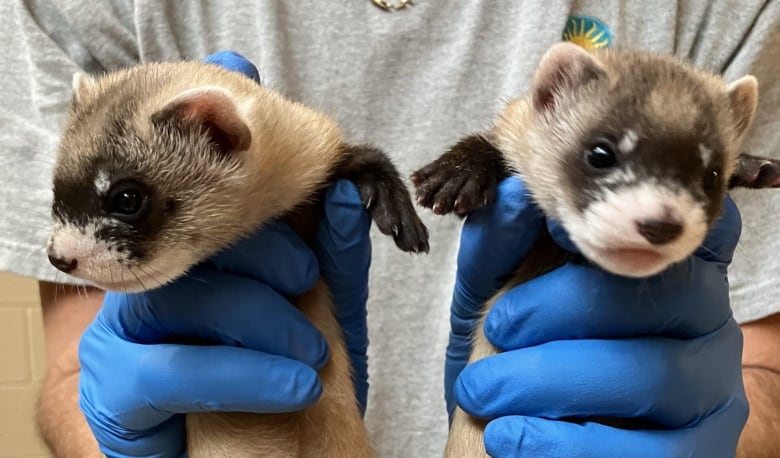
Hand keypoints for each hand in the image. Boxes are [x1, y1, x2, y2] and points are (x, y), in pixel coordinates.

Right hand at [78, 51, 371, 457]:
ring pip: (176, 300)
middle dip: (263, 265)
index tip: (309, 265)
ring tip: (314, 360)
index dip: (263, 231)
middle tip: (311, 293)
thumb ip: (335, 261)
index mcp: (196, 263)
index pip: (215, 217)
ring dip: (258, 324)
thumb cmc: (280, 382)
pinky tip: (291, 390)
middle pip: (191, 247)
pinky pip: (164, 372)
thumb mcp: (326, 318)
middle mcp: (151, 287)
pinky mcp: (112, 390)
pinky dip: (236, 376)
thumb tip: (350, 194)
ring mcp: (121, 335)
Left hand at [445, 176, 747, 456]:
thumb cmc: (511, 342)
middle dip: (562, 308)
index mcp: (667, 263)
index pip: (697, 222)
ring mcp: (709, 387)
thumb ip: (500, 241)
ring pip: (653, 375)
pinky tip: (510, 436)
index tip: (555, 230)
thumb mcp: (491, 286)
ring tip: (485, 390)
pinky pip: (652, 453)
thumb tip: (513, 194)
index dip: (632, 221)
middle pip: (661, 296)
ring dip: (551, 380)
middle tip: (497, 327)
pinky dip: (566, 445)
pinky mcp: (698, 450)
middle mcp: (705, 318)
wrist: (505, 422)